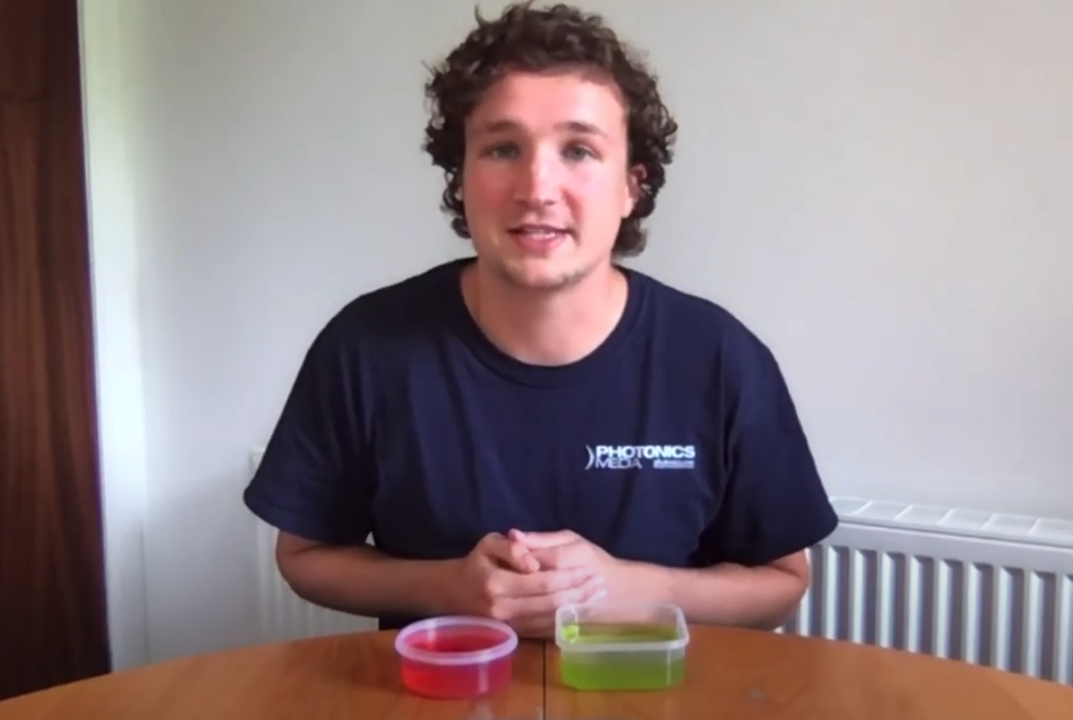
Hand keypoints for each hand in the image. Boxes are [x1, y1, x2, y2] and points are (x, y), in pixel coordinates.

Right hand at [448, 532, 604, 637]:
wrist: (455, 593)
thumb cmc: (477, 563)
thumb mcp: (489, 544)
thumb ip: (513, 549)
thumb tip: (533, 562)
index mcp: (497, 583)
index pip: (543, 580)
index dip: (569, 576)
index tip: (590, 568)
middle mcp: (503, 608)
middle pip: (551, 601)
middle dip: (579, 592)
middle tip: (599, 582)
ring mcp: (509, 625)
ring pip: (550, 618)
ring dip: (576, 607)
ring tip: (596, 594)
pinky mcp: (514, 634)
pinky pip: (543, 629)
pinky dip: (565, 619)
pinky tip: (580, 609)